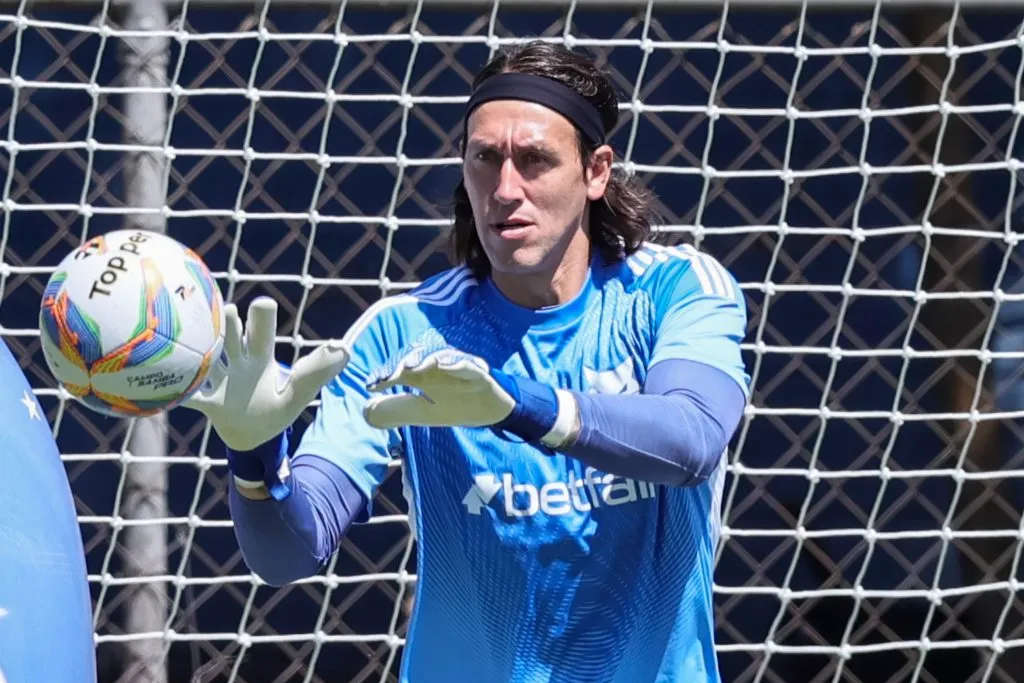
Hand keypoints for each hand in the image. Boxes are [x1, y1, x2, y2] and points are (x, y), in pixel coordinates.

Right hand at [183, 297, 350, 451]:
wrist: (249, 439)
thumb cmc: (274, 411)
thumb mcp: (296, 395)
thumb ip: (316, 374)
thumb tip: (345, 349)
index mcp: (260, 357)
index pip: (261, 327)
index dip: (261, 315)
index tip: (262, 305)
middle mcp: (236, 361)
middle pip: (229, 331)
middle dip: (229, 320)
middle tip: (229, 312)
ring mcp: (217, 380)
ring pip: (206, 354)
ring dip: (201, 345)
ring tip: (196, 335)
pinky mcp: (205, 402)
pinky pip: (186, 393)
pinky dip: (175, 389)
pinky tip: (163, 380)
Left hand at [363, 347, 515, 429]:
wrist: (488, 411)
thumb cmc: (452, 406)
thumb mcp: (420, 413)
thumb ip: (395, 411)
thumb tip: (366, 411)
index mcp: (420, 375)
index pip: (398, 370)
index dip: (384, 375)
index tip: (372, 385)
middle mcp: (435, 367)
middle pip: (415, 357)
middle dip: (400, 364)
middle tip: (389, 376)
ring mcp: (455, 367)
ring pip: (438, 356)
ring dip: (423, 359)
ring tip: (411, 367)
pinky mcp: (476, 372)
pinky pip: (465, 364)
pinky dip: (455, 363)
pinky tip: (443, 365)